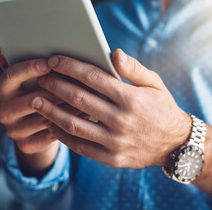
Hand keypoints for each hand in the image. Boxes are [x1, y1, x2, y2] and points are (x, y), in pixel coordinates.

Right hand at [0, 53, 81, 176]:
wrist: (36, 130)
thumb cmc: (40, 95)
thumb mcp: (33, 80)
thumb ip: (33, 66)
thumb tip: (18, 50)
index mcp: (3, 90)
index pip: (11, 76)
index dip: (30, 68)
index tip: (49, 62)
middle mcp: (4, 111)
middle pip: (30, 99)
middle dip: (55, 90)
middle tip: (76, 81)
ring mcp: (14, 130)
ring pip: (45, 117)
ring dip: (68, 106)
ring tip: (88, 96)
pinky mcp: (27, 145)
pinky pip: (53, 132)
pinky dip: (71, 121)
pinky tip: (86, 113)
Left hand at [31, 49, 191, 167]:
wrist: (175, 144)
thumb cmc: (162, 108)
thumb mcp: (155, 84)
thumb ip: (133, 68)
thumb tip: (113, 53)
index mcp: (131, 98)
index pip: (93, 77)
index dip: (70, 66)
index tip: (53, 60)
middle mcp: (122, 119)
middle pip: (78, 99)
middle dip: (55, 85)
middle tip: (40, 77)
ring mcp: (115, 141)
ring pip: (74, 124)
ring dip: (51, 111)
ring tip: (35, 100)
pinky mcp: (111, 157)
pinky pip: (80, 146)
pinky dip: (62, 134)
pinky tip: (51, 123)